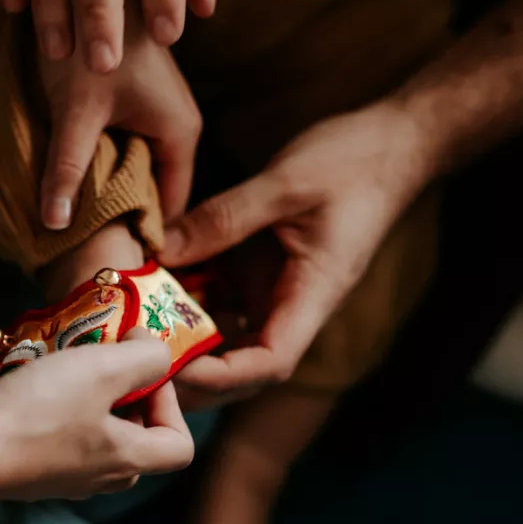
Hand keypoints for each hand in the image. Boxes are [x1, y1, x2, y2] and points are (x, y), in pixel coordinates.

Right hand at [0, 328, 193, 500]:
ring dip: (99, 397)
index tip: (143, 375)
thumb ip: (146, 358)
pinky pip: (68, 436)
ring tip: (76, 368)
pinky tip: (45, 382)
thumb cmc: (36, 412)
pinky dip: (69, 407)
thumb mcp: (104, 369)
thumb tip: (156, 352)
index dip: (172, 405)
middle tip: (108, 362)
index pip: (180, 446)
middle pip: (142, 438)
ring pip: (104, 434)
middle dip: (134, 395)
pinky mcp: (33, 467)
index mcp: (128, 461)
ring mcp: (64, 477)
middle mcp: (100, 477)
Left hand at [38, 0, 200, 228]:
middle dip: (129, 214)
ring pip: (144, 169)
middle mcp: (181, 127)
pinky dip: (112, 165)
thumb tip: (54, 223)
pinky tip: (88, 178)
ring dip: (117, 189)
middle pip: (160, 190)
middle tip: (98, 244)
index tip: (119, 256)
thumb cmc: (90, 43)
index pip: (174, 204)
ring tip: (89, 218)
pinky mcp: (145, 105)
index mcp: (181, 134)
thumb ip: (67, 168)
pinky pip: (134, 149)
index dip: (147, 232)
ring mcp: (164, 115)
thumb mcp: (76, 110)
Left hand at [163, 102, 433, 407]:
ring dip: (182, 334)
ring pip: (225, 334)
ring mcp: (275, 288)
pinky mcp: (261, 268)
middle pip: (242, 367)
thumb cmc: (354, 164)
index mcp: (313, 294)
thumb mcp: (285, 185)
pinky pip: (220, 294)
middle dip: (192, 371)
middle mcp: (292, 304)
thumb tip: (161, 249)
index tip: (174, 364)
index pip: (271, 363)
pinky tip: (153, 279)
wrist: (389, 146)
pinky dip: (187, 294)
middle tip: (136, 352)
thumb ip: (223, 218)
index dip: (222, 376)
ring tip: (133, 322)